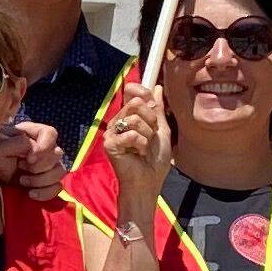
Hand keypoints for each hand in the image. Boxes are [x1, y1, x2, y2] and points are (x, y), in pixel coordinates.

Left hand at [0, 119, 70, 201]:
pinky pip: (57, 188)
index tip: (30, 158)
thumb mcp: (0, 146)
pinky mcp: (46, 182)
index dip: (44, 147)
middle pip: (57, 154)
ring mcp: (47, 166)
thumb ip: (18, 142)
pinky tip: (31, 194)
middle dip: (40, 165)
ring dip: (42, 179)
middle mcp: (43, 148)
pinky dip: (46, 192)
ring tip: (22, 181)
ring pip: (60, 171)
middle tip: (21, 168)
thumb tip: (34, 148)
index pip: (50, 134)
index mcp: (33, 133)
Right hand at [94, 86, 170, 230]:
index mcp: (129, 118)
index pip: (133, 93)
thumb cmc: (154, 161)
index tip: (153, 106)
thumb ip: (158, 110)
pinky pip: (131, 134)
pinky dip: (141, 145)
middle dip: (150, 120)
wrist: (148, 182)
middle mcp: (118, 123)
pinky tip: (138, 154)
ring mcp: (112, 133)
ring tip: (144, 148)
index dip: (143, 93)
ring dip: (147, 136)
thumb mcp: (161, 131)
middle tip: (150, 136)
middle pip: (136, 103)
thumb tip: (157, 88)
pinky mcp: (110, 144)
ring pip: (134, 119)